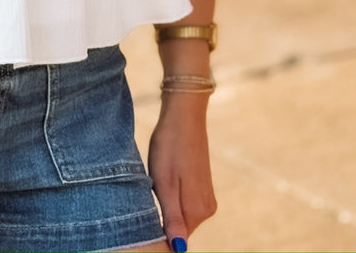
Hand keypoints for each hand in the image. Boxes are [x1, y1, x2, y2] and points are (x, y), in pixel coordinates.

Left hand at [147, 96, 216, 249]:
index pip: (176, 240)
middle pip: (179, 228)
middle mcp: (207, 210)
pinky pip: (185, 203)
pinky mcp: (204, 187)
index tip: (147, 216)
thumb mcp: (165, 184)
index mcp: (197, 212)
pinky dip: (173, 196)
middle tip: (150, 193)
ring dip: (167, 206)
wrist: (183, 116)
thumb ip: (172, 219)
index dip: (158, 233)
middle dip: (162, 220)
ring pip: (181, 215)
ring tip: (158, 182)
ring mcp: (207, 198)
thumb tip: (179, 249)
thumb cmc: (170, 148)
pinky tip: (166, 177)